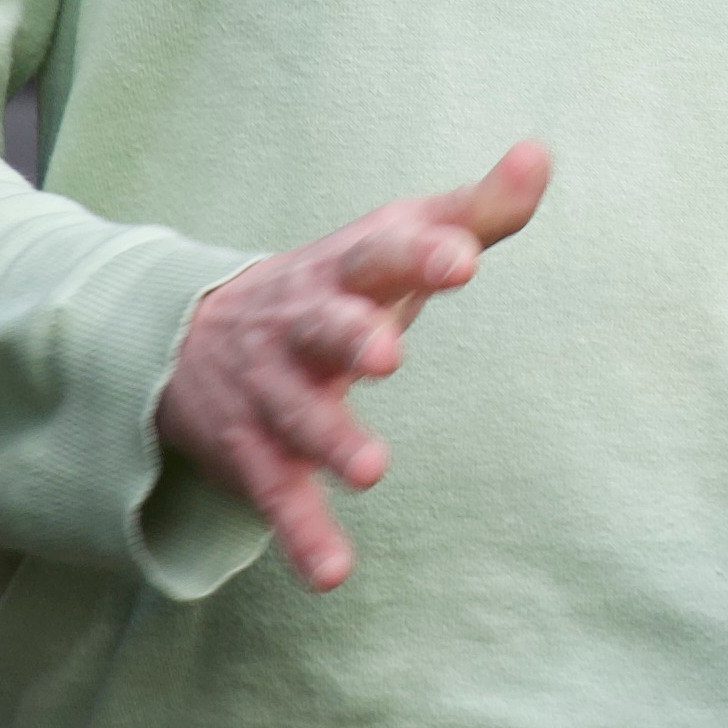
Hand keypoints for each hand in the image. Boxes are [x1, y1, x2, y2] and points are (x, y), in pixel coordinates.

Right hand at [163, 141, 542, 592]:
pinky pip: (278, 495)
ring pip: (297, 416)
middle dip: (352, 337)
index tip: (464, 257)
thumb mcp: (392, 240)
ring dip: (331, 439)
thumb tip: (539, 154)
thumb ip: (473, 211)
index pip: (383, 254)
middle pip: (324, 326)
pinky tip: (332, 573)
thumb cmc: (334, 286)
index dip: (422, 253)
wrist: (187, 335)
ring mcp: (273, 392)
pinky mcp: (255, 453)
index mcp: (343, 271)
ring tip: (372, 469)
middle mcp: (301, 327)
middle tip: (389, 353)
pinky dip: (302, 534)